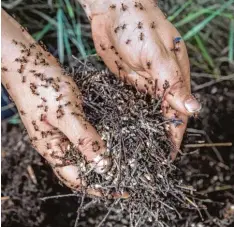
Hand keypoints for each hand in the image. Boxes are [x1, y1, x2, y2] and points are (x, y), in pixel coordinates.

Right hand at [1, 10, 110, 193]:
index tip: (121, 189)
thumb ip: (83, 139)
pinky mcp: (68, 117)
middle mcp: (58, 143)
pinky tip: (112, 134)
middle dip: (103, 173)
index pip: (77, 177)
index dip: (99, 186)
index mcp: (52, 148)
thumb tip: (103, 164)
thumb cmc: (41, 86)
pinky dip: (99, 137)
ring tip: (124, 158)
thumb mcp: (65, 113)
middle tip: (127, 174)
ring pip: (85, 150)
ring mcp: (62, 130)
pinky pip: (85, 133)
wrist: (28, 61)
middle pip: (82, 166)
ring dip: (102, 155)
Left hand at [86, 0, 200, 157]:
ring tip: (138, 150)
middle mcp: (161, 83)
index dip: (175, 133)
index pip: (178, 111)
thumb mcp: (157, 53)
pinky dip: (131, 118)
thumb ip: (172, 81)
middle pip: (164, 115)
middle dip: (160, 136)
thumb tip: (193, 109)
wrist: (111, 12)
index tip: (170, 154)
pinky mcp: (129, 83)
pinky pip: (133, 105)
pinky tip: (126, 130)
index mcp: (175, 76)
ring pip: (149, 112)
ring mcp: (145, 84)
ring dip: (146, 130)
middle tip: (152, 157)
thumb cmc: (137, 25)